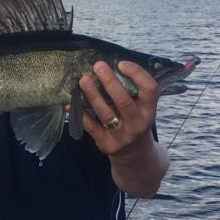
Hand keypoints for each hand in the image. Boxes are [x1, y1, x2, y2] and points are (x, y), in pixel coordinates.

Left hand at [79, 61, 168, 195]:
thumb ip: (131, 92)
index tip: (121, 64)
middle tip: (98, 65)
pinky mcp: (106, 144)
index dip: (137, 74)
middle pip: (124, 100)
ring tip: (83, 79)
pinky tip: (70, 103)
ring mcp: (122, 136)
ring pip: (105, 113)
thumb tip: (108, 67)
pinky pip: (91, 126)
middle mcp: (138, 123)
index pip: (150, 89)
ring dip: (92, 95)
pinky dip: (80, 114)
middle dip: (110, 81)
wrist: (135, 156)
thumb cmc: (135, 122)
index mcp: (149, 111)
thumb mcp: (142, 109)